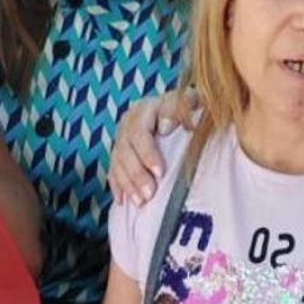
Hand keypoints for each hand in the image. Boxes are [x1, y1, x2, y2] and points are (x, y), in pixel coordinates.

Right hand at [107, 88, 197, 206]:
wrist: (181, 108)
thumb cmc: (188, 107)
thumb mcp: (189, 101)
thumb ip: (179, 109)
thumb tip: (165, 127)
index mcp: (145, 108)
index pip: (140, 133)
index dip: (147, 154)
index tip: (160, 173)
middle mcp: (129, 122)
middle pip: (126, 150)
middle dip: (137, 175)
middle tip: (150, 194)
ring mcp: (122, 137)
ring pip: (118, 163)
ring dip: (128, 184)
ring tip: (140, 202)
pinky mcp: (119, 151)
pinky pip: (113, 170)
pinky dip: (118, 186)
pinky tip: (123, 200)